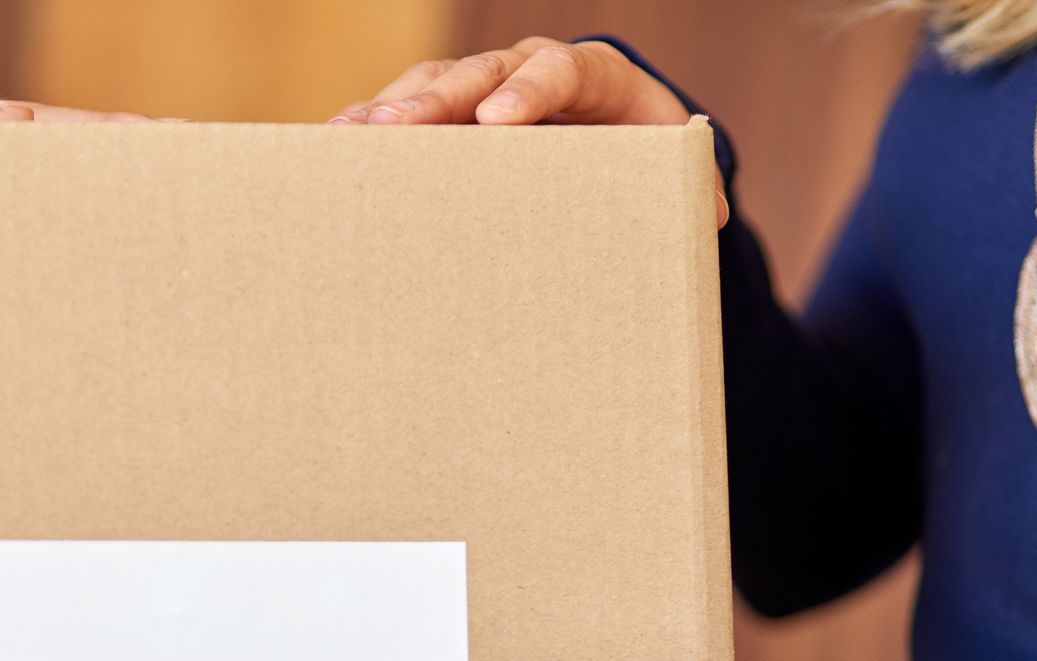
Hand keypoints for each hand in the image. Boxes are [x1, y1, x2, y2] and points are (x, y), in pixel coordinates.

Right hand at [329, 39, 728, 227]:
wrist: (611, 132)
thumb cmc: (638, 154)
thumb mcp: (669, 168)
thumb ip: (688, 191)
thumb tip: (704, 216)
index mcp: (590, 74)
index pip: (560, 70)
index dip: (529, 91)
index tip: (498, 119)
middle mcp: (526, 68)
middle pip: (477, 71)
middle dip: (435, 99)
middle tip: (396, 127)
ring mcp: (478, 86)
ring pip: (430, 85)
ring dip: (388, 111)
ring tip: (348, 138)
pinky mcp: (445, 115)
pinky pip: (403, 113)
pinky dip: (370, 130)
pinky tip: (331, 150)